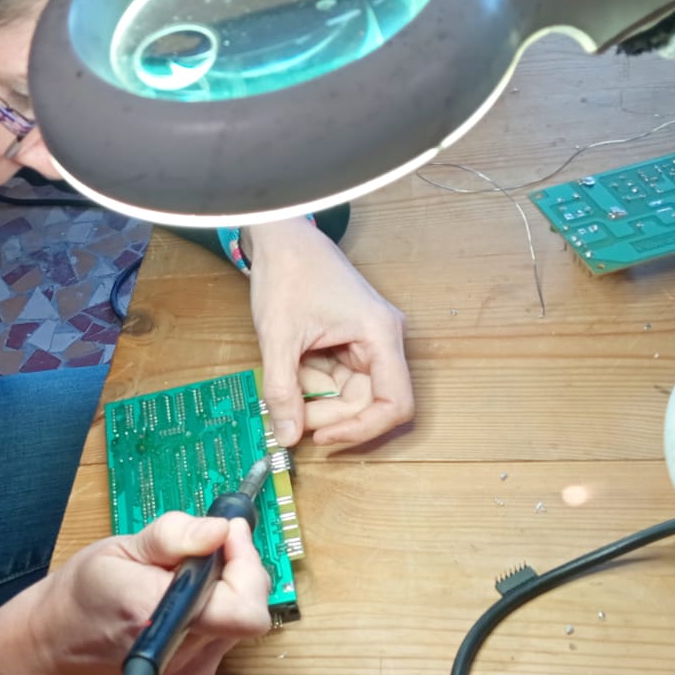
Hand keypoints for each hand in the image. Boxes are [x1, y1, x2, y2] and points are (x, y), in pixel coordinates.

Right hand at [0, 511, 272, 674]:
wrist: (57, 645)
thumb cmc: (82, 593)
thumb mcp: (119, 547)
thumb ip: (174, 536)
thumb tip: (221, 530)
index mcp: (157, 615)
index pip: (243, 608)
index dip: (246, 565)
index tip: (227, 534)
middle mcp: (180, 653)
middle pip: (249, 610)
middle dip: (238, 569)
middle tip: (207, 547)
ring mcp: (190, 673)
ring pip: (242, 620)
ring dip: (226, 589)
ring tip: (183, 576)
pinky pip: (228, 634)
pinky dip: (217, 610)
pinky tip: (183, 602)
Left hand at [247, 219, 413, 447]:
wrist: (280, 236)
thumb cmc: (288, 270)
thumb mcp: (278, 336)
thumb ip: (282, 389)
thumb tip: (287, 435)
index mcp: (379, 334)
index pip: (395, 403)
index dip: (362, 429)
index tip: (324, 437)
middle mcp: (382, 339)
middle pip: (368, 402)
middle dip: (328, 413)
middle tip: (289, 412)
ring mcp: (367, 341)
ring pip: (349, 393)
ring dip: (316, 395)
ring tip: (286, 371)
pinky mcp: (351, 341)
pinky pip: (337, 378)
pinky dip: (312, 381)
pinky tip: (292, 363)